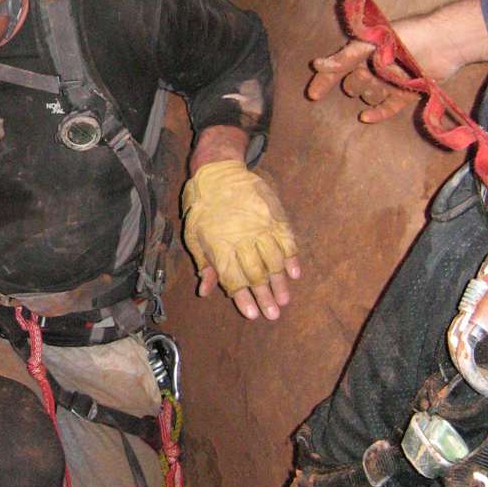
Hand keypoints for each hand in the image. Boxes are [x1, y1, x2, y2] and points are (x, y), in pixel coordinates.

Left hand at [180, 160, 300, 321]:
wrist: (218, 172)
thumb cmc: (202, 206)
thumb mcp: (193, 234)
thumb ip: (204, 263)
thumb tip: (205, 291)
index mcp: (220, 246)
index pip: (234, 279)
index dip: (243, 299)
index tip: (253, 314)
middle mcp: (243, 240)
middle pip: (256, 275)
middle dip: (265, 297)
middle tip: (273, 314)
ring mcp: (261, 227)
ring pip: (274, 261)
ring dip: (280, 283)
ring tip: (284, 300)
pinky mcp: (274, 215)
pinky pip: (287, 240)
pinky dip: (291, 258)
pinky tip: (294, 274)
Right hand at [306, 37, 415, 123]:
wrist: (444, 42)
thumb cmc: (408, 36)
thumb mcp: (372, 43)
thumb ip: (346, 56)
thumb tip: (317, 65)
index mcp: (364, 51)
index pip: (338, 68)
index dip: (324, 81)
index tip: (313, 95)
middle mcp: (375, 67)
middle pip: (354, 84)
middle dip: (357, 83)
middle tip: (373, 74)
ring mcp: (390, 81)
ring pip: (370, 96)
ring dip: (373, 94)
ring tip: (389, 82)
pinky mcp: (406, 93)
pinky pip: (388, 108)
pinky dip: (377, 113)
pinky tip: (366, 118)